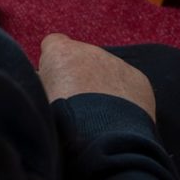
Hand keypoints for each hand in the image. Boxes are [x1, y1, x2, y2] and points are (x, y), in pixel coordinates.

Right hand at [38, 33, 155, 121]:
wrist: (101, 136)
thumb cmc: (61, 117)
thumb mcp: (41, 95)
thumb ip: (43, 81)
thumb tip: (43, 81)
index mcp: (61, 51)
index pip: (53, 43)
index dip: (54, 61)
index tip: (54, 79)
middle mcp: (90, 51)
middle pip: (83, 57)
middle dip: (80, 75)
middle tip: (77, 103)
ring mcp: (117, 63)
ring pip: (107, 71)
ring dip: (103, 87)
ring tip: (98, 115)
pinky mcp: (139, 79)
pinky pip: (129, 85)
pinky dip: (124, 97)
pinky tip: (117, 117)